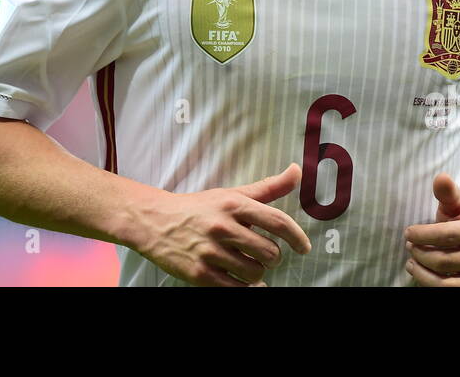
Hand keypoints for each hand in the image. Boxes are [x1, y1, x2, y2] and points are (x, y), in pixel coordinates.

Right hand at [129, 163, 312, 286]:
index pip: (277, 221)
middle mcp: (223, 226)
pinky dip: (245, 288)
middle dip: (272, 257)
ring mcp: (210, 252)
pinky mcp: (200, 274)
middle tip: (263, 254)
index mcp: (234, 204)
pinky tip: (242, 282)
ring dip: (257, 273)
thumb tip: (297, 171)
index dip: (297, 237)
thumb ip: (268, 187)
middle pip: (269, 252)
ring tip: (247, 265)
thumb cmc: (199, 208)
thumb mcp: (231, 194)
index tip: (304, 247)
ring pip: (255, 273)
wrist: (155, 221)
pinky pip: (236, 289)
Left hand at [403, 173, 459, 286]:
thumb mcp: (459, 203)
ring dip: (422, 273)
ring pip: (445, 283)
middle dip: (420, 254)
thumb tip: (440, 178)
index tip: (408, 233)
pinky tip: (422, 273)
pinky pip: (450, 293)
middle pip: (443, 261)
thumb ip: (448, 192)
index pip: (447, 236)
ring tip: (411, 261)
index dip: (422, 235)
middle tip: (409, 247)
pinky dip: (431, 284)